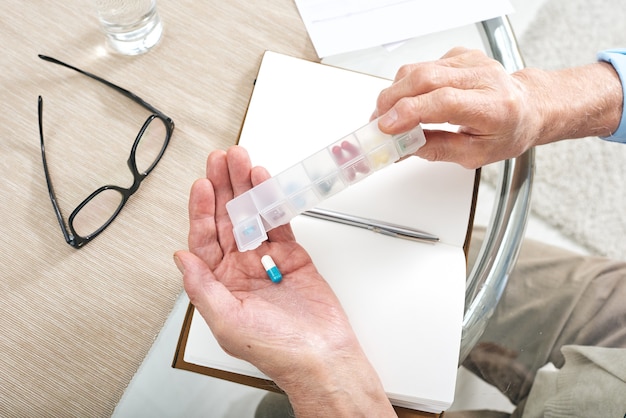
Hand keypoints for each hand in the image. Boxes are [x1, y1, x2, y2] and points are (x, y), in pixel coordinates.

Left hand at [174, 146, 393, 416]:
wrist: (321, 355)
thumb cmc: (275, 349)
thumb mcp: (227, 321)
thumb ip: (202, 287)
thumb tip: (181, 257)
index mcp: (220, 282)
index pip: (204, 238)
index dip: (201, 210)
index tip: (202, 185)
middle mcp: (240, 267)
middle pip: (226, 219)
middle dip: (222, 187)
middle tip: (221, 159)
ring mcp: (266, 258)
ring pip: (251, 215)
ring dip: (245, 187)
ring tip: (241, 160)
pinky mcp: (291, 254)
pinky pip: (278, 221)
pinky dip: (271, 200)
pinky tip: (263, 181)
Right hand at [373, 47, 622, 168]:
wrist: (528, 106)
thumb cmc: (507, 131)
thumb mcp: (476, 155)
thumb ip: (437, 150)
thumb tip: (403, 147)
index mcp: (494, 107)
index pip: (444, 101)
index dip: (410, 112)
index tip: (387, 126)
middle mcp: (483, 77)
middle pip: (425, 79)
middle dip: (392, 100)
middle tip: (377, 123)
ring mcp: (471, 62)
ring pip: (419, 69)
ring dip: (394, 92)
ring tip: (387, 115)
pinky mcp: (460, 55)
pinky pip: (423, 66)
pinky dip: (408, 84)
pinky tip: (410, 100)